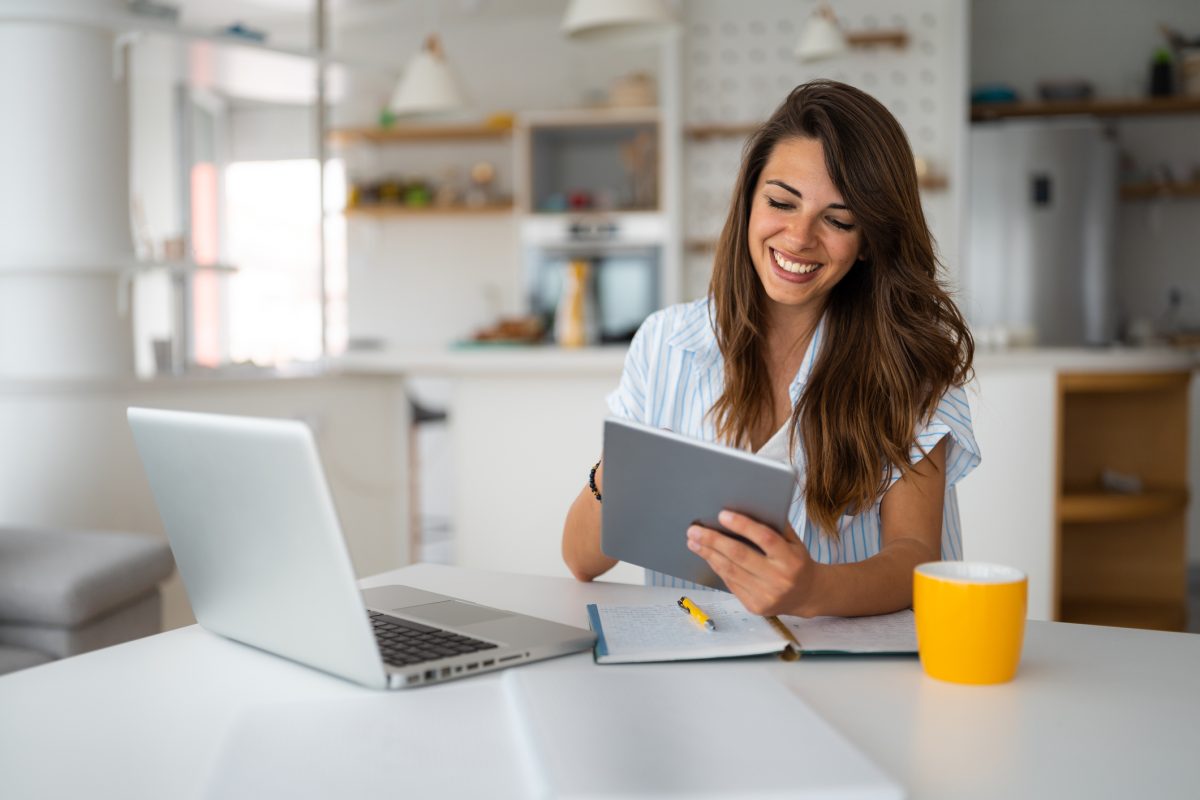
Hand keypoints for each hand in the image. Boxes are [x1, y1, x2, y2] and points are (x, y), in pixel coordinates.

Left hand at [686, 510, 817, 616]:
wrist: (807, 595)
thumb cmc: (796, 562)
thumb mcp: (794, 542)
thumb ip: (774, 527)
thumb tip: (743, 508)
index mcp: (791, 559)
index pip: (765, 538)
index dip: (742, 526)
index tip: (722, 514)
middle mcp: (779, 578)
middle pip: (740, 555)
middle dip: (713, 540)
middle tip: (694, 530)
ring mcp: (767, 595)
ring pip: (730, 571)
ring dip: (708, 554)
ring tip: (694, 542)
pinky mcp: (755, 606)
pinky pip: (731, 583)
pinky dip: (717, 567)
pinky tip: (708, 556)